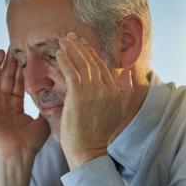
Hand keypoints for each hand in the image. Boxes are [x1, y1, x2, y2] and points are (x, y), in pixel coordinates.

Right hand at [0, 49, 49, 185]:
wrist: (18, 157)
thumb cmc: (29, 144)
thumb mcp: (43, 121)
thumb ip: (47, 107)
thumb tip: (60, 94)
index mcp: (14, 108)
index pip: (17, 84)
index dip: (21, 70)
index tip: (28, 56)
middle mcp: (2, 105)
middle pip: (4, 79)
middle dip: (10, 64)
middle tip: (16, 47)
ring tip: (2, 52)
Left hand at [55, 32, 132, 168]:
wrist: (89, 150)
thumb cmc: (98, 133)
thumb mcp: (118, 110)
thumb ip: (124, 89)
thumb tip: (127, 71)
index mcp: (115, 89)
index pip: (102, 65)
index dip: (91, 52)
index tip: (82, 42)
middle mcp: (107, 87)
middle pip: (92, 61)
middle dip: (80, 46)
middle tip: (69, 35)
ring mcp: (93, 90)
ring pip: (81, 63)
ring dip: (71, 49)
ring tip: (62, 40)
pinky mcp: (79, 94)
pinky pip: (71, 71)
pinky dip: (65, 60)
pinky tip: (59, 53)